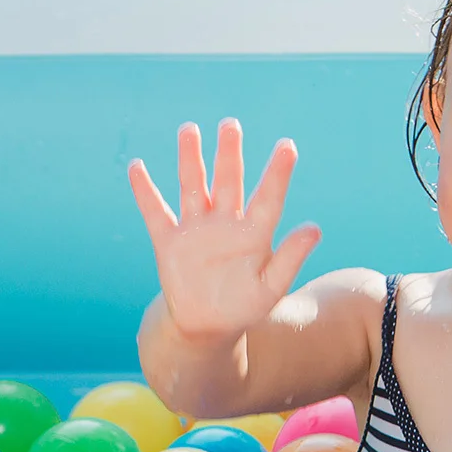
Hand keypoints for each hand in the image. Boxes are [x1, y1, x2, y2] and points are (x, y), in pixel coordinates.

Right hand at [129, 118, 319, 340]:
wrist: (205, 325)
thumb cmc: (243, 306)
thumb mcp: (271, 288)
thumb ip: (289, 258)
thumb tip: (315, 228)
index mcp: (253, 233)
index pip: (267, 197)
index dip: (277, 173)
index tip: (287, 146)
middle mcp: (225, 223)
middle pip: (227, 181)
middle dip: (228, 153)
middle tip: (230, 125)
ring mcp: (196, 230)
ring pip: (193, 187)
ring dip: (190, 159)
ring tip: (189, 129)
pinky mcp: (169, 242)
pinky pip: (155, 212)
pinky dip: (145, 191)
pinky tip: (136, 167)